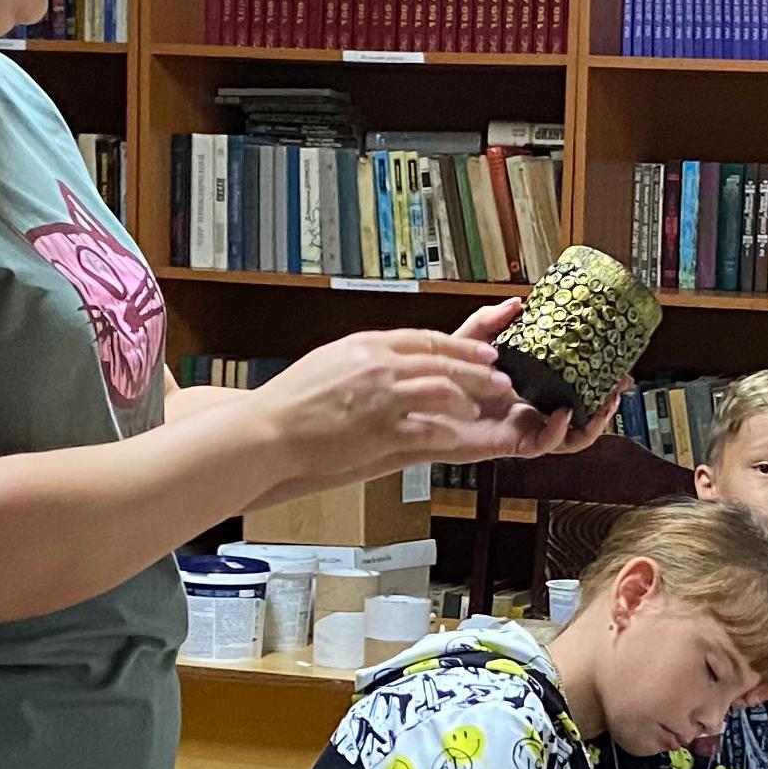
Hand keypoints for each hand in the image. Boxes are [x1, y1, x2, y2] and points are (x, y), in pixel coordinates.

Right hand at [255, 327, 543, 486]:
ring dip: (471, 393)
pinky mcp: (382, 428)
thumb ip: (362, 357)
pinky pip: (430, 425)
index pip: (424, 338)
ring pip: (444, 387)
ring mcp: (383, 396)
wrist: (268, 430)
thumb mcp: (329, 361)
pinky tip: (464, 428)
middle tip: (499, 373)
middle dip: (476, 366)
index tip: (481, 350)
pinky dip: (452, 426)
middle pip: (442, 359)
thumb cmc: (291, 401)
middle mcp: (379, 364)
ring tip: (488, 400)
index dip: (459, 346)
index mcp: (367, 345)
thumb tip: (384, 356)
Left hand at [443, 294, 628, 465]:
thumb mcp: (470, 340)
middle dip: (607, 404)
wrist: (420, 402)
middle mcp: (532, 410)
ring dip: (593, 423)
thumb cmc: (443, 376)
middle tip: (622, 385)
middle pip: (581, 415)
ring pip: (572, 436)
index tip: (618, 365)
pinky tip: (564, 413)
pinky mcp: (512, 443)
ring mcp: (525, 428)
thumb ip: (491, 320)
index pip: (571, 386)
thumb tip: (519, 302)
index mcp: (529, 388)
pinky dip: (559, 431)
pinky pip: (544, 444)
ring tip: (605, 402)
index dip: (597, 379)